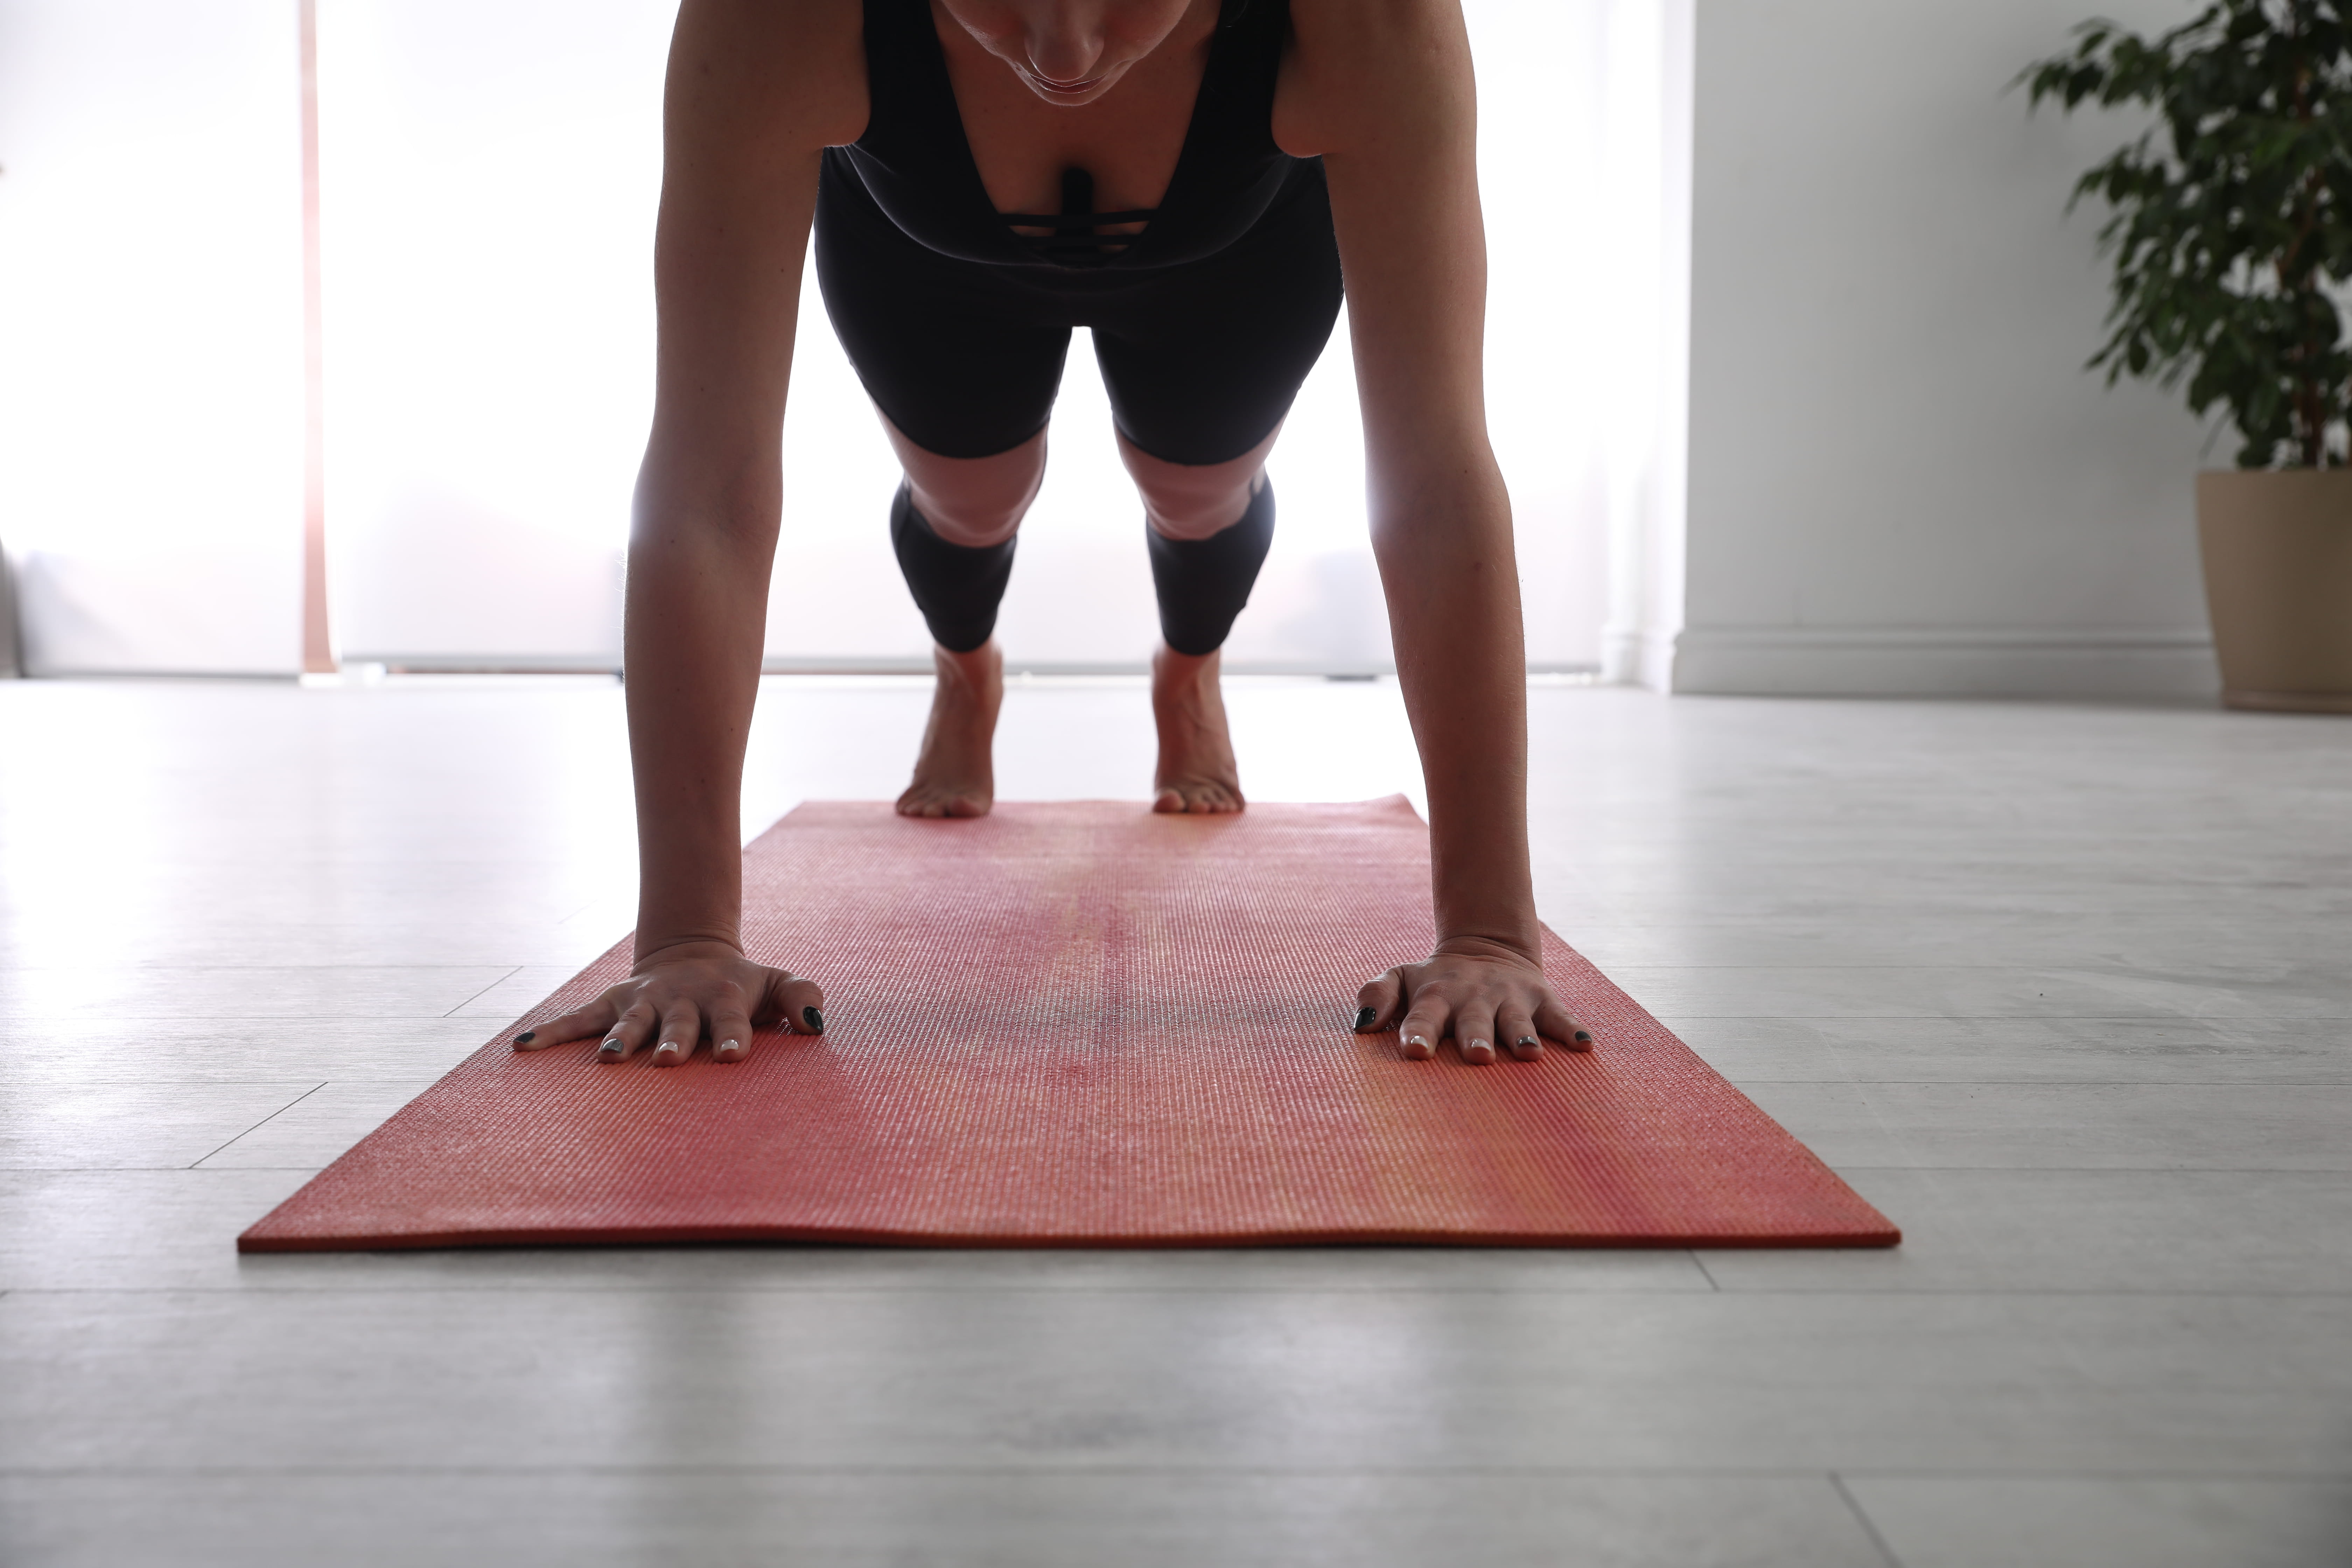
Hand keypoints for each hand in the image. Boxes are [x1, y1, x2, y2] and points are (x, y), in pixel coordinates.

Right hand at [510, 939, 824, 1066]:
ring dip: (618, 1039)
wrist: (696, 956)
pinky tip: (523, 1047)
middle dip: (672, 1042)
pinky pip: (579, 1017)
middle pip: (677, 1024)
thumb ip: (802, 997)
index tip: (733, 1056)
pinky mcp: (613, 1002)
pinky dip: (551, 1031)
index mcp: (724, 999)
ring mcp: (643, 1001)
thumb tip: (817, 1025)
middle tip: (665, 1061)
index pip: (733, 1022)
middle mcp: (681, 1000)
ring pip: (629, 1022)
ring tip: (606, 1058)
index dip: (734, 1037)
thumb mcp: (779, 983)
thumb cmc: (744, 986)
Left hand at [1353, 936, 1590, 1064]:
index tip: (1414, 1052)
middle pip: (1474, 1021)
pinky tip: (1584, 1046)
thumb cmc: (1434, 981)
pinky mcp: (1541, 998)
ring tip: (1529, 1055)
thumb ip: (1376, 996)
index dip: (1418, 1033)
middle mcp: (1474, 998)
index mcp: (1436, 996)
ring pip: (1517, 1020)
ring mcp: (1510, 998)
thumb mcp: (1400, 978)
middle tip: (1478, 1056)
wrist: (1485, 949)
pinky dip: (1572, 1029)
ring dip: (1522, 1036)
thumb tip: (1360, 1026)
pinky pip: (1559, 1015)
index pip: (1423, 1016)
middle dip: (1476, 1037)